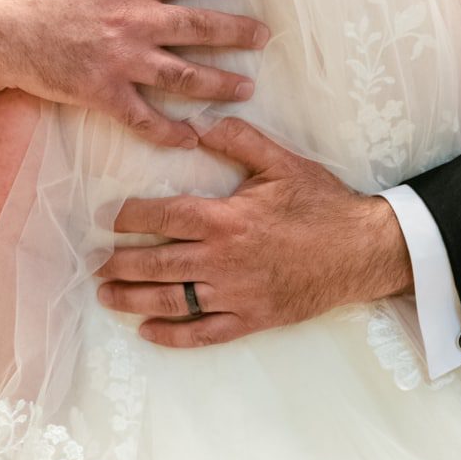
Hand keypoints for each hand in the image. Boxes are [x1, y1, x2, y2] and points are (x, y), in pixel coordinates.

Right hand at [0, 0, 267, 147]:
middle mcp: (134, 20)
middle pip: (200, 25)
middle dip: (238, 31)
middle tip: (264, 36)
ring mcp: (121, 59)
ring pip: (184, 74)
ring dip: (219, 83)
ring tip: (246, 87)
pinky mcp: (101, 92)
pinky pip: (143, 117)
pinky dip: (169, 131)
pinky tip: (192, 136)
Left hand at [95, 116, 411, 348]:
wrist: (362, 249)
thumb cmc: (323, 205)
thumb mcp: (284, 162)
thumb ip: (240, 140)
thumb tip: (199, 124)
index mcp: (226, 218)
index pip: (162, 217)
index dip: (130, 218)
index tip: (113, 219)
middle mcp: (222, 259)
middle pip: (155, 263)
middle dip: (119, 263)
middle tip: (98, 262)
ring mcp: (235, 294)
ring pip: (170, 300)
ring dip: (132, 299)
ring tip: (108, 294)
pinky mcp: (250, 319)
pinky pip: (202, 332)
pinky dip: (171, 335)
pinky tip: (148, 332)